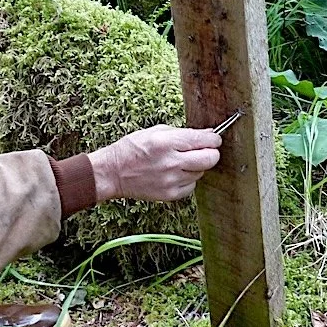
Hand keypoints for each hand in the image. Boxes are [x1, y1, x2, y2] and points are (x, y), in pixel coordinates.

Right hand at [88, 125, 221, 201]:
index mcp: (166, 143)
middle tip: (204, 150)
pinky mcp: (170, 194)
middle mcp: (171, 162)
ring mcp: (171, 181)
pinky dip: (188, 179)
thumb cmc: (131, 150)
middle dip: (211, 152)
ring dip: (197, 166)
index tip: (214, 139)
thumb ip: (182, 133)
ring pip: (201, 172)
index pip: (205, 140)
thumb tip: (206, 134)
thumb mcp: (155, 132)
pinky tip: (175, 174)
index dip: (214, 139)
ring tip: (181, 162)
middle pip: (210, 159)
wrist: (112, 173)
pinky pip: (191, 186)